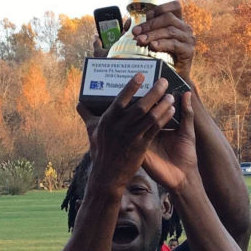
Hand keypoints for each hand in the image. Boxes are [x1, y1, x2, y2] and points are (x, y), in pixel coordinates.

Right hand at [83, 73, 175, 188]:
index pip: (120, 98)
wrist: (107, 176)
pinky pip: (154, 130)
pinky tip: (171, 112)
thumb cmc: (100, 151)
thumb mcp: (91, 132)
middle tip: (164, 81)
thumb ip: (87, 116)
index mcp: (107, 120)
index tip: (141, 75)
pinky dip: (164, 119)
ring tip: (171, 96)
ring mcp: (130, 137)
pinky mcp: (140, 147)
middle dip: (154, 92)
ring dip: (162, 105)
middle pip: (140, 106)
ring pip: (150, 117)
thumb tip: (79, 104)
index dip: (131, 86)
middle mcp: (119, 127)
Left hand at [132, 0, 194, 77]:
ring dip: (153, 34)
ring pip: (170, 31)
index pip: (174, 6)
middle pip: (168, 18)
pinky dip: (162, 44)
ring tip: (140, 41)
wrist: (173, 77)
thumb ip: (143, 31)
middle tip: (136, 32)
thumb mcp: (151, 40)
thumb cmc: (161, 57)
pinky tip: (153, 47)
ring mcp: (188, 39)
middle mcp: (185, 28)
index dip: (160, 8)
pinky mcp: (188, 51)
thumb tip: (128, 22)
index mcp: (178, 22)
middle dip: (150, 24)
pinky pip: (174, 44)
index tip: (146, 16)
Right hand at [141, 91, 199, 192]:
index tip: (154, 80)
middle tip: (147, 83)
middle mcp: (149, 131)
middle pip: (145, 113)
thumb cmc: (186, 154)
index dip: (154, 96)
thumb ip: (187, 113)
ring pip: (140, 122)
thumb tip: (186, 92)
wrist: (183, 177)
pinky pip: (138, 135)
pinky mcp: (141, 150)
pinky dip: (140, 126)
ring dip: (145, 110)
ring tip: (148, 96)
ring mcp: (143, 140)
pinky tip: (141, 114)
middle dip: (147, 99)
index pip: (154, 108)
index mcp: (158, 126)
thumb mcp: (187, 131)